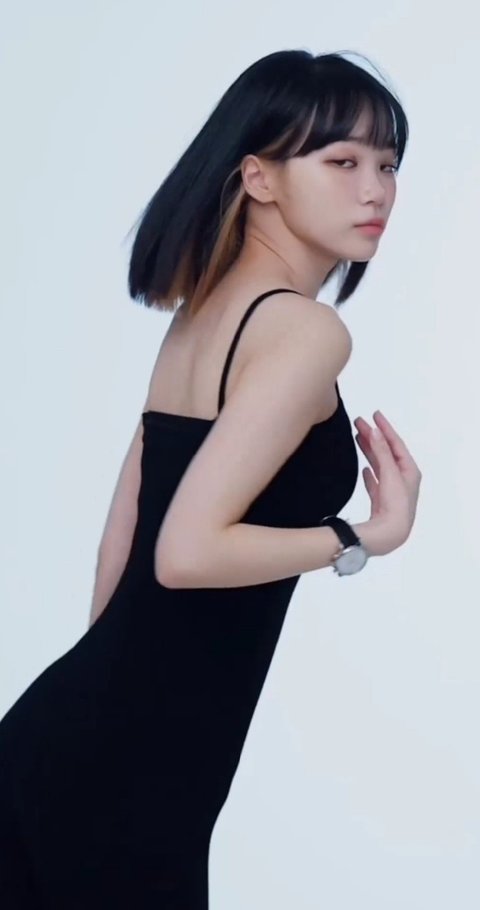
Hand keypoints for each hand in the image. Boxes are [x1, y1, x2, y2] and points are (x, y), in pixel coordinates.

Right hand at [353, 410, 421, 552]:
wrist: (389, 534)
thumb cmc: (396, 504)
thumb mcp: (390, 473)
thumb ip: (381, 451)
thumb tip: (375, 430)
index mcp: (409, 471)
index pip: (396, 443)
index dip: (385, 428)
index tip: (374, 414)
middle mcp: (403, 480)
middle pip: (387, 452)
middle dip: (374, 437)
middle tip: (359, 422)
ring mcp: (392, 491)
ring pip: (380, 465)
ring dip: (370, 451)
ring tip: (358, 438)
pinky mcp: (382, 502)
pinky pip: (376, 482)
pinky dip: (370, 473)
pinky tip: (365, 469)